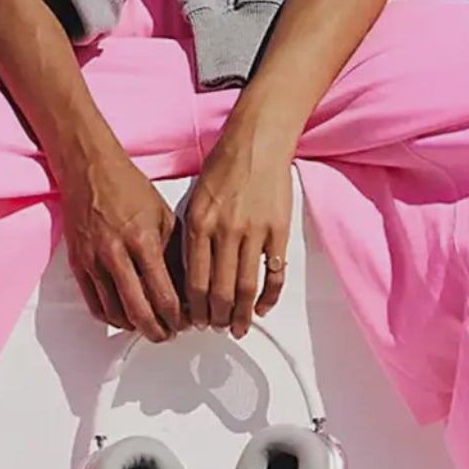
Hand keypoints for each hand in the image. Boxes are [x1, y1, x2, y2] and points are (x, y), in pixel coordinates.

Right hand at [60, 146, 184, 342]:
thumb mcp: (164, 216)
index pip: (163, 295)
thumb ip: (175, 253)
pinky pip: (94, 304)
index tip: (184, 322)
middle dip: (158, 331)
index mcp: (143, 240)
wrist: (89, 170)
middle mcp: (116, 253)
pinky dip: (111, 317)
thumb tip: (186, 287)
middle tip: (168, 334)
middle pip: (139, 312)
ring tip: (149, 325)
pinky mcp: (78, 264)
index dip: (177, 317)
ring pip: (115, 313)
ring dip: (135, 327)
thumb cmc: (127, 187)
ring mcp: (94, 261)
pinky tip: (124, 317)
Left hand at [183, 125, 293, 337]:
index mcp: (199, 224)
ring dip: (240, 315)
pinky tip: (262, 308)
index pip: (192, 282)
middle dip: (214, 318)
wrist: (258, 140)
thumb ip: (192, 235)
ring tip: (237, 328)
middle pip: (218, 292)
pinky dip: (269, 297)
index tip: (193, 319)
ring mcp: (254, 232)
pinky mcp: (279, 231)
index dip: (193, 308)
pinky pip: (275, 273)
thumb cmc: (226, 164)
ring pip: (245, 288)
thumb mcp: (195, 198)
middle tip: (214, 327)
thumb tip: (190, 272)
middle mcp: (225, 231)